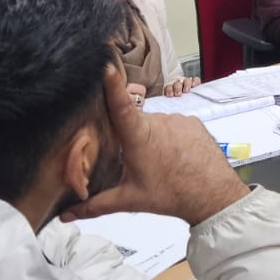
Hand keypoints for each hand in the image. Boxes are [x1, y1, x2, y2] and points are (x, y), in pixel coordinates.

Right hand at [63, 64, 246, 225]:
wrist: (213, 195)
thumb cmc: (170, 195)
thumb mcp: (130, 200)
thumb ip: (95, 205)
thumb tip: (66, 215)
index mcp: (138, 135)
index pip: (119, 103)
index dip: (111, 84)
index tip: (105, 63)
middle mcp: (158, 120)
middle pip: (134, 121)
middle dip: (131, 137)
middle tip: (136, 161)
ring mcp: (178, 118)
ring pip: (156, 124)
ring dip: (153, 138)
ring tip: (160, 162)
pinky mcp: (193, 121)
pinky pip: (175, 124)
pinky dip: (172, 137)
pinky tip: (175, 156)